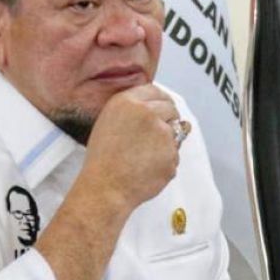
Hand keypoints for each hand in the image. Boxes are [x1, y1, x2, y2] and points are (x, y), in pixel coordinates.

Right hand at [81, 84, 179, 212]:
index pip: (156, 91)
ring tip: (143, 157)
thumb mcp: (109, 122)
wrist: (105, 188)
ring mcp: (163, 134)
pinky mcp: (172, 154)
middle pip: (171, 109)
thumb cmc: (103, 159)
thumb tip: (163, 106)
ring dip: (167, 143)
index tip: (163, 110)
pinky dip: (165, 162)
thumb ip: (133, 109)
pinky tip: (147, 169)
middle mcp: (147, 113)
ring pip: (176, 133)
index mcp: (128, 102)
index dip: (161, 102)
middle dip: (168, 120)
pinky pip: (174, 156)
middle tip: (155, 136)